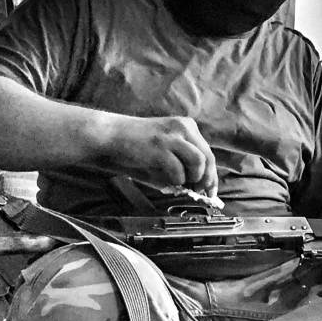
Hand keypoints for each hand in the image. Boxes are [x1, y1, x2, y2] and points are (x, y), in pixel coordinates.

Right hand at [100, 114, 218, 198]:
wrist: (110, 137)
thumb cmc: (135, 148)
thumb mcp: (164, 154)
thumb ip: (181, 168)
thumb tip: (196, 189)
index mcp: (186, 127)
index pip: (208, 153)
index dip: (212, 175)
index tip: (211, 191)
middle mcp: (183, 128)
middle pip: (208, 157)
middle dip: (206, 180)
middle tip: (200, 193)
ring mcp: (172, 136)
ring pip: (199, 162)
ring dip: (192, 178)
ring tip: (180, 183)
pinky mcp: (160, 147)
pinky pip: (178, 170)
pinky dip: (175, 180)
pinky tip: (166, 181)